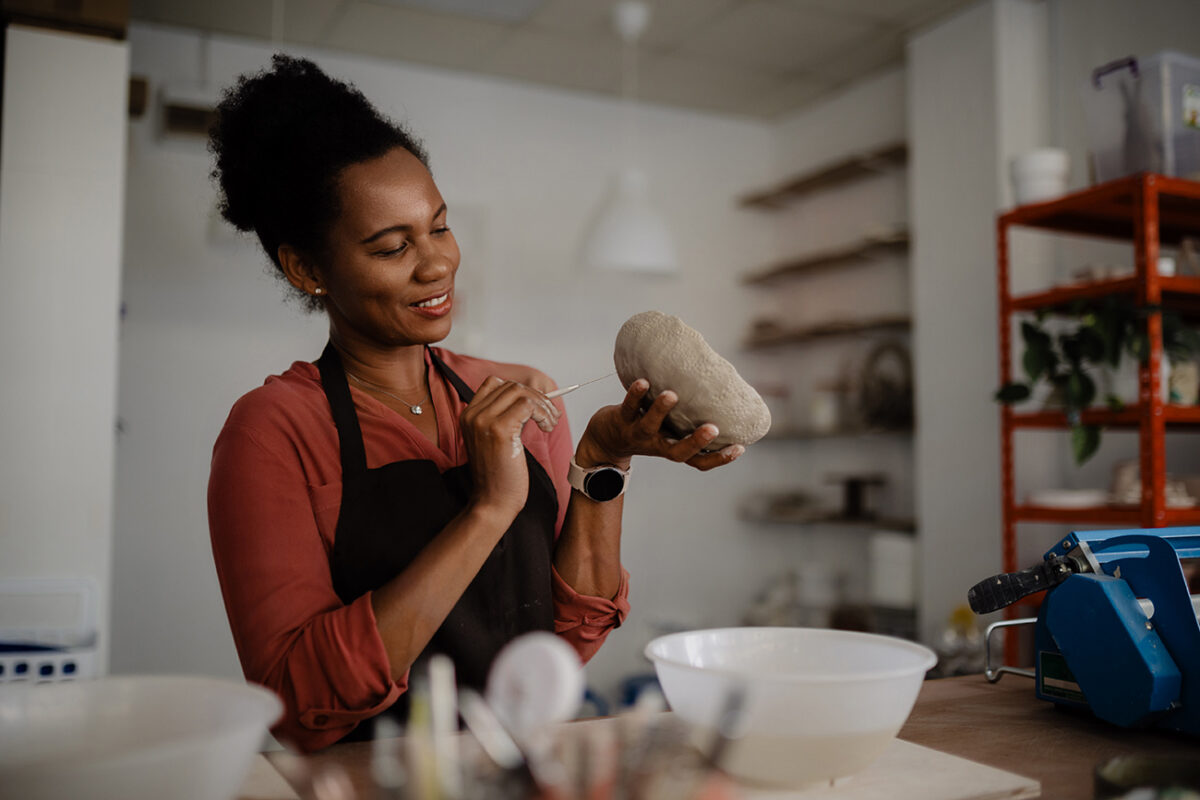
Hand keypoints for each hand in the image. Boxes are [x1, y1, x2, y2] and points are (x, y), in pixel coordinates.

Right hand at [461, 377, 560, 518]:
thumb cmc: (498, 476)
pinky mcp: (499, 430)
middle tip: (550, 417)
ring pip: (521, 393)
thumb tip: (533, 398)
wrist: (492, 502)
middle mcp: (472, 415)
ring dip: (543, 405)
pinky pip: (528, 405)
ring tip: (550, 423)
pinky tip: (547, 427)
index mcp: (468, 415)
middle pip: (511, 386)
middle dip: (536, 398)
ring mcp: (484, 421)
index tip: (536, 407)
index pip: (495, 383)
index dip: (520, 391)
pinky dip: (543, 413)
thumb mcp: (496, 440)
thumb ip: (505, 417)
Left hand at [577, 378, 744, 471]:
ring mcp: (637, 434)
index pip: (698, 461)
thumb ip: (687, 416)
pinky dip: (635, 395)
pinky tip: (643, 381)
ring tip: (672, 395)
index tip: (740, 447)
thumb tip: (718, 391)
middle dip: (695, 442)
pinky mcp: (620, 420)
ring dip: (660, 410)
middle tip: (713, 428)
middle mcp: (656, 445)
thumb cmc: (645, 428)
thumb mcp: (668, 428)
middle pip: (677, 452)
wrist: (604, 440)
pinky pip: (628, 407)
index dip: (719, 458)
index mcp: (671, 448)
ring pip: (649, 426)